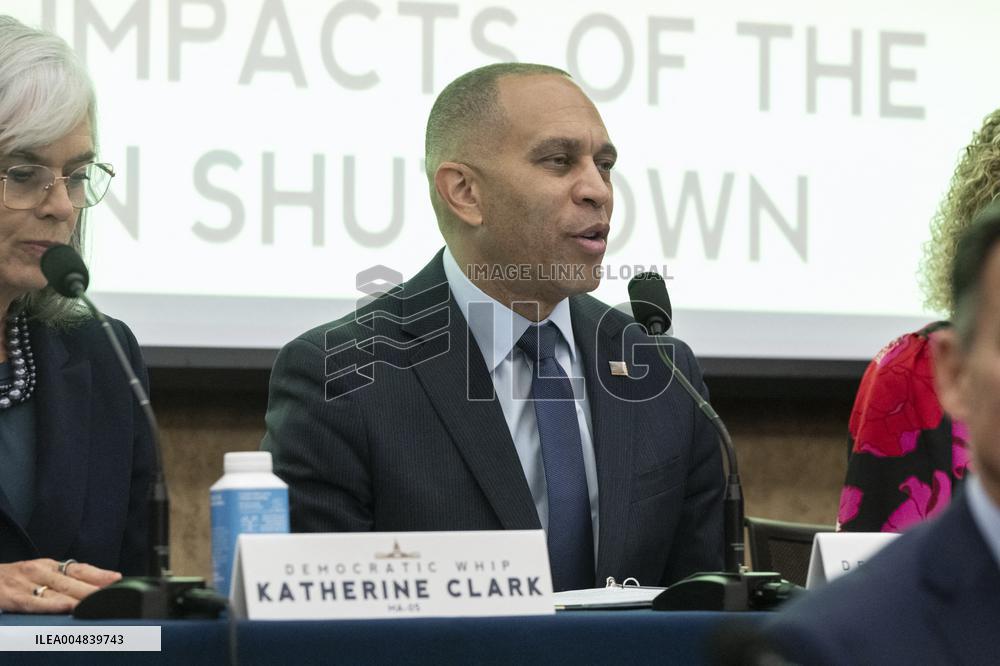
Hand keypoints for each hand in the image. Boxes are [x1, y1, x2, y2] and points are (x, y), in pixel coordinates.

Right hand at [0, 559, 121, 612]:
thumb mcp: (38, 574)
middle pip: (73, 582)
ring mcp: (25, 583)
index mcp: (48, 566)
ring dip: (79, 597)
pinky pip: (35, 603)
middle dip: (94, 589)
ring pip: (58, 592)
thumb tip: (93, 588)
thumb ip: (62, 580)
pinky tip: (67, 607)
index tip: (118, 579)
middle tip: (114, 595)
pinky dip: (52, 605)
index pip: (79, 569)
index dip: (99, 574)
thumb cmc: (11, 580)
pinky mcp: (11, 597)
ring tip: (97, 603)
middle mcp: (39, 572)